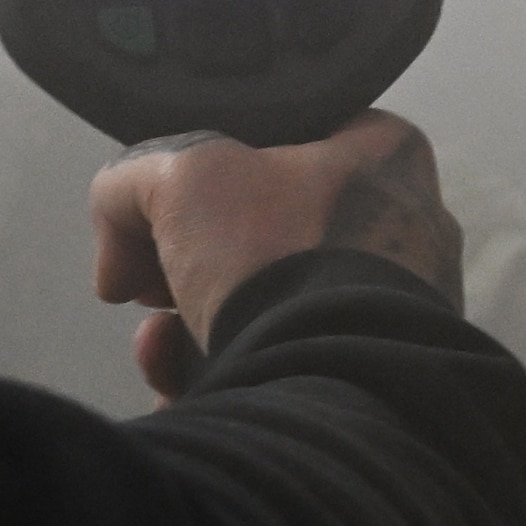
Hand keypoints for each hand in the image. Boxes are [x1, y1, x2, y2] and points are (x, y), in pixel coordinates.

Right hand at [89, 111, 462, 401]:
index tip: (161, 211)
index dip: (206, 171)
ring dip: (193, 325)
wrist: (327, 383)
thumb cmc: (273, 253)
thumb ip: (132, 180)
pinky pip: (289, 364)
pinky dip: (229, 373)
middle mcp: (407, 230)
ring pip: (270, 305)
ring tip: (160, 346)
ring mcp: (399, 312)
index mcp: (385, 158)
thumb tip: (119, 243)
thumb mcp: (176, 177)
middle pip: (264, 234)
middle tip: (147, 284)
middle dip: (185, 264)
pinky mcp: (377, 377)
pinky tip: (185, 386)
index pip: (284, 139)